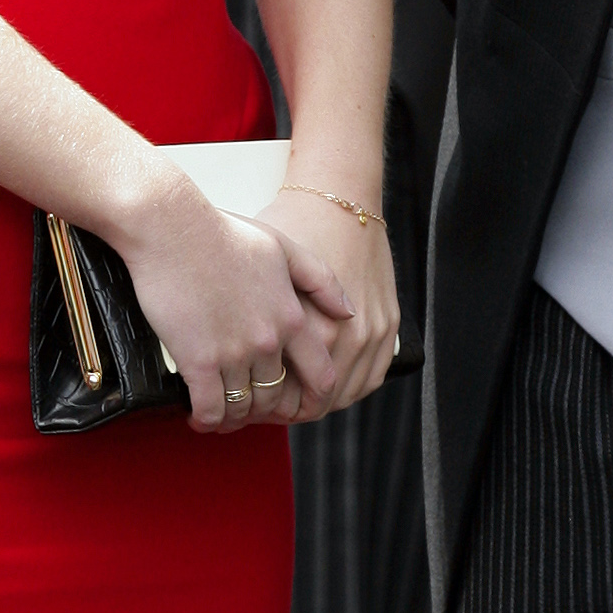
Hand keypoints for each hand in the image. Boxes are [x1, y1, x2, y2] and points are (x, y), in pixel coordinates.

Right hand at [115, 164, 341, 435]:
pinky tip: (200, 419)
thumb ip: (321, 281)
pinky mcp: (198, 361)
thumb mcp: (283, 248)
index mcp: (291, 317)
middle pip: (277, 398)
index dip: (313, 400)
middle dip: (265, 412)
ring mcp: (233, 353)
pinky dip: (207, 421)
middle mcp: (268, 341)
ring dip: (234, 419)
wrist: (171, 227)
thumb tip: (348, 312)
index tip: (300, 408)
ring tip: (223, 416)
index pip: (320, 377)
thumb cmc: (221, 233)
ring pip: (243, 408)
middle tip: (250, 412)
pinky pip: (211, 409)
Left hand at [257, 185, 398, 416]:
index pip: (285, 396)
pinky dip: (349, 390)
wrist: (339, 202)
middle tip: (263, 409)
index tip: (245, 407)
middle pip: (312, 403)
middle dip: (284, 411)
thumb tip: (224, 362)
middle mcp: (341, 337)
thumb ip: (249, 322)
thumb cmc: (294, 231)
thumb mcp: (261, 272)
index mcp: (305, 328)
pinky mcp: (388, 327)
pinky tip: (328, 386)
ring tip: (293, 400)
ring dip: (318, 404)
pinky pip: (371, 380)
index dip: (261, 409)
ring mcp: (370, 335)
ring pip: (343, 397)